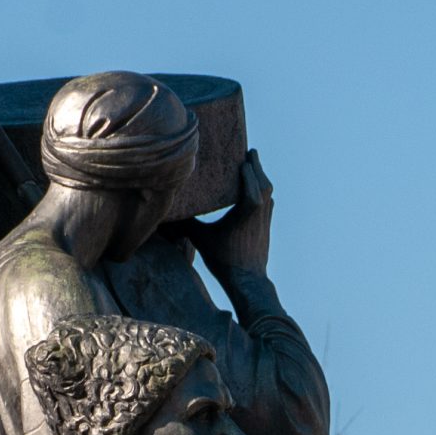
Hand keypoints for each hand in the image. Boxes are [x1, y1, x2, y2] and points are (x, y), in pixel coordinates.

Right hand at [190, 148, 274, 275]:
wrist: (248, 282)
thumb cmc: (224, 260)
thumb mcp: (202, 239)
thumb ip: (187, 222)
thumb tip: (166, 210)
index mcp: (247, 211)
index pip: (251, 182)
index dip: (248, 167)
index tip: (244, 152)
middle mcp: (260, 212)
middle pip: (263, 182)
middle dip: (256, 166)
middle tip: (251, 152)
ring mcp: (266, 219)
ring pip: (268, 192)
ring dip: (261, 178)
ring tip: (253, 167)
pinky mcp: (268, 227)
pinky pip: (269, 202)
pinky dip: (264, 191)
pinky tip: (259, 190)